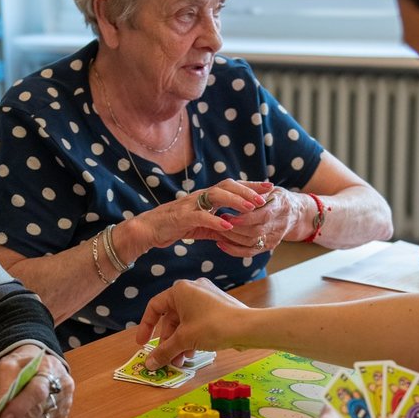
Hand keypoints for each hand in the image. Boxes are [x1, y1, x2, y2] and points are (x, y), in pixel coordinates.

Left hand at [0, 344, 73, 417]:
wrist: (37, 368)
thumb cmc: (21, 366)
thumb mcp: (9, 365)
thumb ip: (6, 382)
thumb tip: (1, 404)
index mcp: (49, 368)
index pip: (38, 390)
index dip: (21, 405)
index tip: (4, 416)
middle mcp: (62, 386)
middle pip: (39, 409)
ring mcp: (63, 403)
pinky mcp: (60, 417)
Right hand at [133, 179, 272, 249]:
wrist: (149, 229)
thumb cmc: (173, 227)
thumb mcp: (200, 227)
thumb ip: (217, 227)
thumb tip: (236, 231)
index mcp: (205, 198)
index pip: (231, 187)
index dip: (250, 186)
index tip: (269, 187)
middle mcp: (199, 197)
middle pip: (226, 186)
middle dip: (247, 190)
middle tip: (265, 197)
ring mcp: (190, 205)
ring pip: (216, 196)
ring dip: (236, 201)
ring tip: (252, 207)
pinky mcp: (182, 217)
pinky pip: (201, 216)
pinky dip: (215, 220)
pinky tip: (228, 225)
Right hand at [135, 278, 247, 368]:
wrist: (248, 327)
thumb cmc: (212, 326)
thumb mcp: (184, 340)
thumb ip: (164, 351)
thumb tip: (149, 364)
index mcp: (180, 290)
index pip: (154, 307)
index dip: (145, 326)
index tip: (143, 344)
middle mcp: (192, 290)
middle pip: (171, 318)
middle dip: (167, 341)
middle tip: (165, 358)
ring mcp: (207, 298)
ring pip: (185, 322)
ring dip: (179, 342)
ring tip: (179, 361)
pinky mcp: (218, 307)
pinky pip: (197, 322)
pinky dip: (192, 337)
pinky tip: (193, 354)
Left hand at [214, 186, 298, 256]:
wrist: (295, 213)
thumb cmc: (277, 198)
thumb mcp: (270, 190)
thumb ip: (256, 191)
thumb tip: (239, 191)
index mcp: (280, 207)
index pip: (262, 216)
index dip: (245, 218)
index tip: (227, 215)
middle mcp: (279, 225)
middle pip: (255, 232)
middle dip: (234, 229)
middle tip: (219, 220)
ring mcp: (274, 238)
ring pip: (251, 243)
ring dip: (231, 239)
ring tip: (217, 230)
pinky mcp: (268, 246)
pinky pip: (250, 252)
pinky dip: (234, 250)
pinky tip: (221, 243)